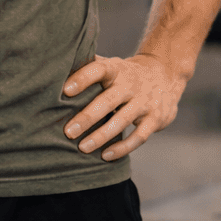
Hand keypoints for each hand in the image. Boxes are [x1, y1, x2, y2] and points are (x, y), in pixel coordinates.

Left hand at [62, 54, 185, 160]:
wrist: (165, 75)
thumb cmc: (125, 74)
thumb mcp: (111, 65)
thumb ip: (89, 68)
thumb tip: (55, 70)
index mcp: (116, 69)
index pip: (99, 70)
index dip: (83, 78)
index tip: (65, 90)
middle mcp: (131, 84)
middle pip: (108, 100)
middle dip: (87, 116)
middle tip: (68, 131)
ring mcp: (145, 102)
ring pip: (122, 120)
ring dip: (102, 136)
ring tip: (82, 148)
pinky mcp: (155, 119)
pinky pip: (139, 136)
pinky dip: (122, 148)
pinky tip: (105, 156)